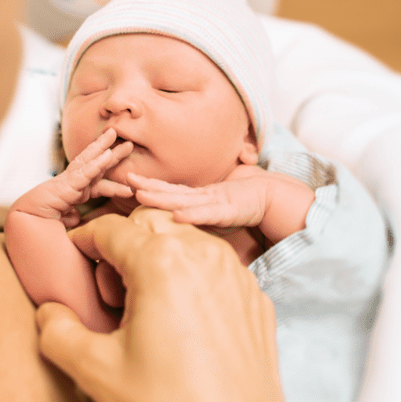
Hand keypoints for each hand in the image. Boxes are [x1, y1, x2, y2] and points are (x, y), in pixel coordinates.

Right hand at [12, 128, 133, 226]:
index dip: (115, 183)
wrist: (28, 223)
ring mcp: (70, 182)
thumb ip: (72, 217)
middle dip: (112, 154)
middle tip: (128, 143)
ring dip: (103, 147)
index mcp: (77, 192)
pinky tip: (107, 154)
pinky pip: (85, 172)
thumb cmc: (43, 221)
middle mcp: (74, 183)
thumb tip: (76, 217)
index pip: (99, 183)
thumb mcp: (65, 220)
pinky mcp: (66, 185)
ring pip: (89, 160)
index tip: (130, 186)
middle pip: (96, 165)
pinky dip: (97, 164)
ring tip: (114, 134)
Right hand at [36, 207, 293, 401]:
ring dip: (161, 256)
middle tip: (110, 290)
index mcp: (162, 263)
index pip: (110, 227)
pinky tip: (182, 321)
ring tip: (146, 306)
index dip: (85, 241)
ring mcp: (238, 276)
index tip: (75, 260)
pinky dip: (194, 277)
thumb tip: (50, 312)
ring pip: (189, 239)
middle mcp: (206, 256)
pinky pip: (218, 267)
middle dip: (125, 242)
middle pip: (153, 222)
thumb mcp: (96, 372)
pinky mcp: (257, 300)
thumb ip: (59, 331)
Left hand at [127, 165, 271, 228]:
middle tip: (127, 179)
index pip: (171, 191)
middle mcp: (204, 197)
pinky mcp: (228, 210)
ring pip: (183, 200)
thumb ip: (202, 215)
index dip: (151, 185)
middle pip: (171, 192)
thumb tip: (181, 222)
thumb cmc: (246, 204)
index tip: (131, 181)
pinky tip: (177, 216)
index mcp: (200, 198)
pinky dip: (192, 216)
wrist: (273, 196)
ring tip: (141, 195)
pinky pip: (207, 215)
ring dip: (161, 198)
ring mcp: (215, 202)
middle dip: (148, 186)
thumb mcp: (219, 213)